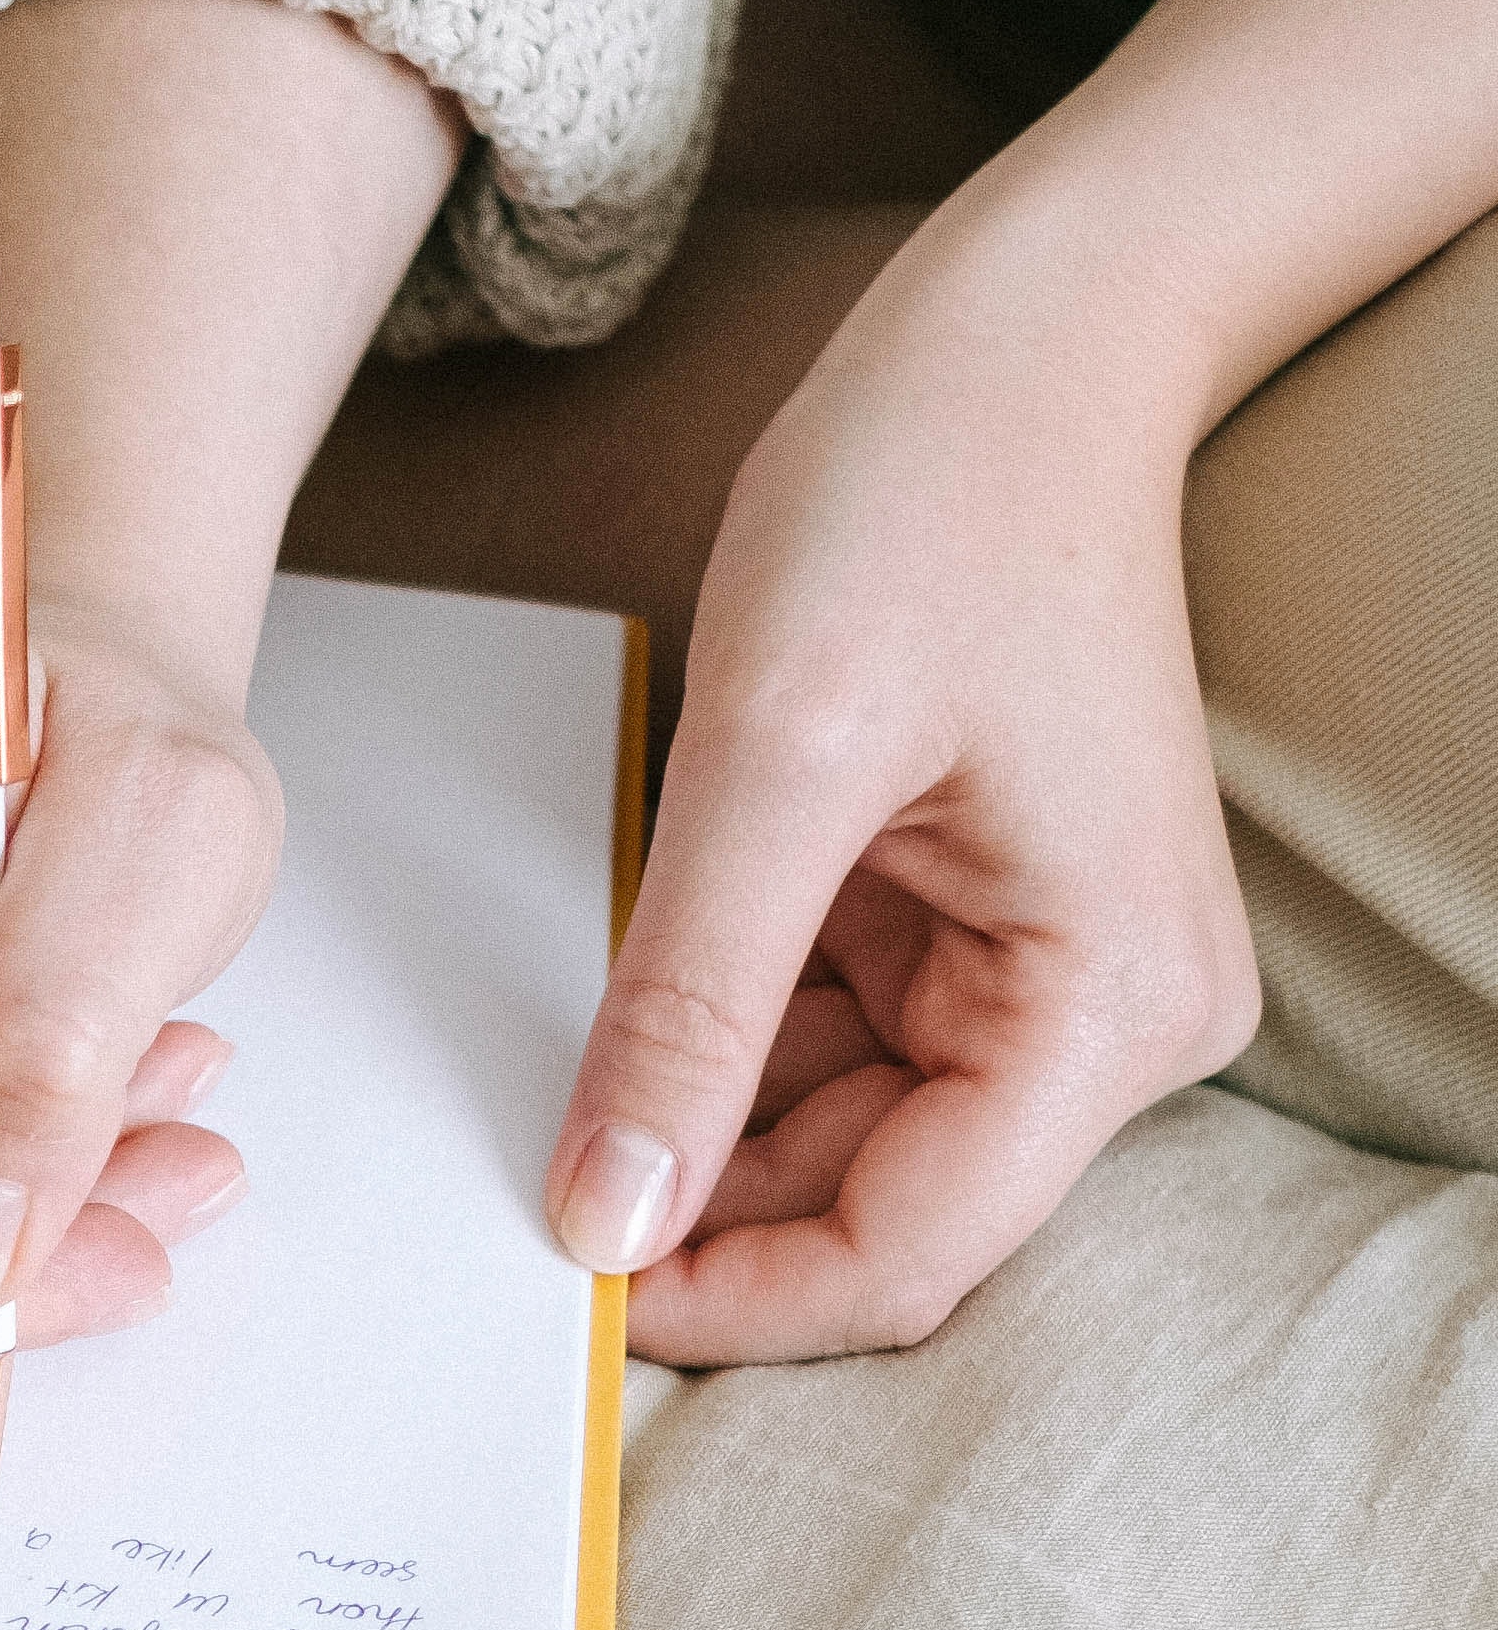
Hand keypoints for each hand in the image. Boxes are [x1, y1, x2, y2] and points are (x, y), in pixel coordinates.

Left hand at [542, 0, 1497, 1358]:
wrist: (1022, 335)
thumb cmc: (940, 489)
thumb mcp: (779, 754)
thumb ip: (690, 1003)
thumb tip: (605, 1217)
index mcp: (1111, 1004)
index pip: (911, 1249)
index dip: (734, 1293)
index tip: (569, 1289)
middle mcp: (1107, 1023)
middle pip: (875, 1213)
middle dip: (700, 1214)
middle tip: (519, 1201)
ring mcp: (1040, 984)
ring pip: (833, 1145)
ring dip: (694, 1132)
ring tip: (558, 1091)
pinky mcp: (972, 937)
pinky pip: (825, 1055)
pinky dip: (715, 1052)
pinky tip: (623, 1020)